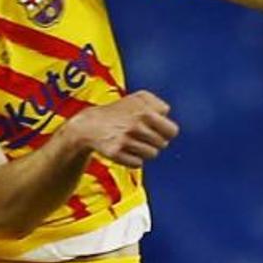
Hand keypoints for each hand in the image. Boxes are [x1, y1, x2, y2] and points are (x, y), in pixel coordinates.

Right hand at [61, 90, 178, 167]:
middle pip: (163, 144)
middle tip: (143, 136)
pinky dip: (134, 159)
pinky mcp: (115, 153)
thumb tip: (166, 118)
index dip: (166, 132)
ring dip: (145, 151)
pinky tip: (125, 150)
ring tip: (134, 143)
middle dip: (155, 141)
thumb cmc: (120, 111)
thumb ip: (159, 105)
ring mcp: (125, 139)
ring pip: (152, 155)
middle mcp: (136, 125)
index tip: (157, 130)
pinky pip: (138, 163)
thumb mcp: (139, 99)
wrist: (90, 124)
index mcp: (145, 111)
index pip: (172, 131)